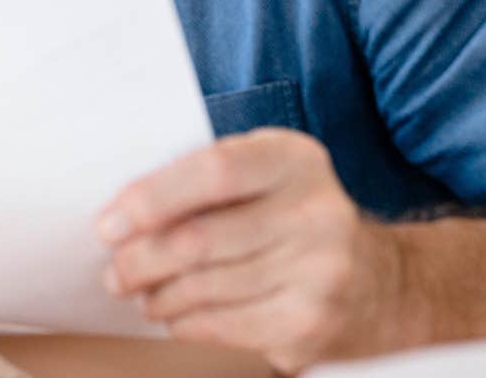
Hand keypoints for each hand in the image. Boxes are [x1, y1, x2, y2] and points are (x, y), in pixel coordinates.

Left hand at [97, 128, 409, 374]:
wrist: (377, 281)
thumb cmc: (288, 216)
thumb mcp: (262, 173)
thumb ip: (201, 176)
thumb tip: (119, 214)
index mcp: (295, 159)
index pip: (214, 171)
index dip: (151, 199)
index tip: (108, 225)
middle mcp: (317, 211)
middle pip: (200, 240)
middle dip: (139, 260)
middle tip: (113, 272)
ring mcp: (321, 272)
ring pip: (205, 288)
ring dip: (157, 295)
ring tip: (140, 292)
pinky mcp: (313, 324)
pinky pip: (222, 326)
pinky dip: (184, 323)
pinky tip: (174, 314)